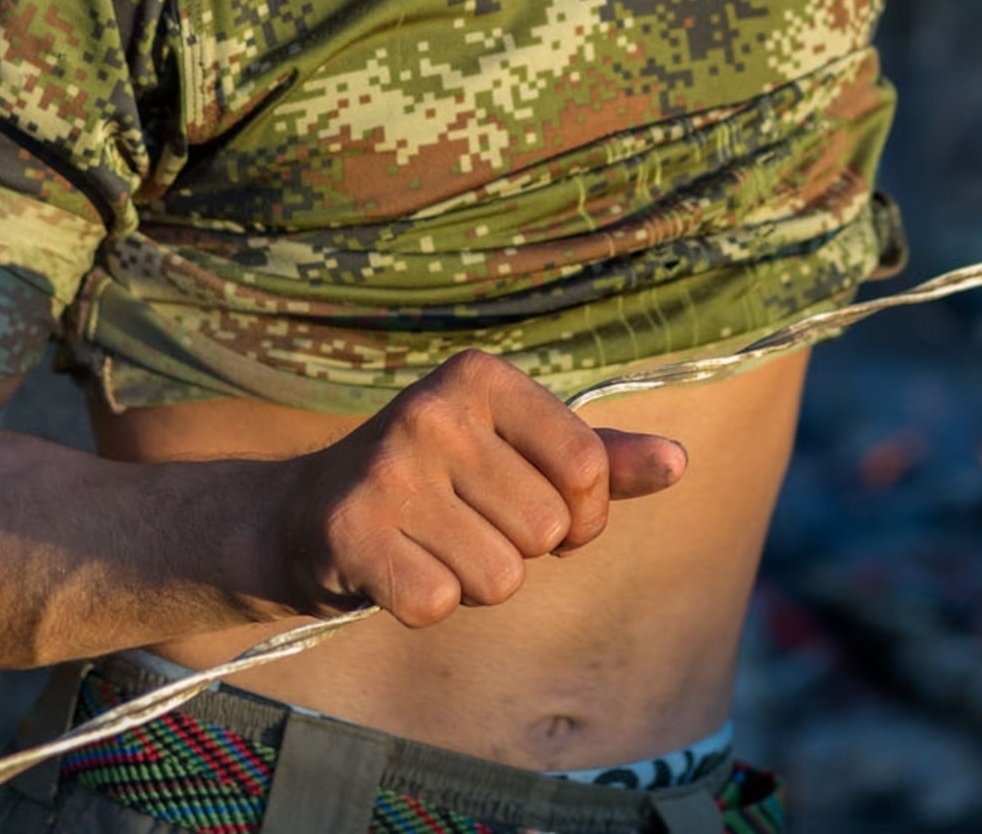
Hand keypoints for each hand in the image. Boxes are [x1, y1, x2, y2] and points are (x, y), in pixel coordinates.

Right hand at [266, 350, 686, 628]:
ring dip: (473, 581)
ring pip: (500, 577)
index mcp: (481, 376)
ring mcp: (387, 468)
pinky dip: (425, 605)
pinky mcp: (350, 530)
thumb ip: (600, 460)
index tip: (530, 508)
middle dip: (519, 551)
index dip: (577, 516)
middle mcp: (433, 410)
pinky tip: (395, 569)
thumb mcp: (516, 454)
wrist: (302, 516)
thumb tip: (680, 462)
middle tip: (464, 527)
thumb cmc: (435, 485)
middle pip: (546, 530)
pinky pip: (440, 605)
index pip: (589, 470)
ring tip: (431, 546)